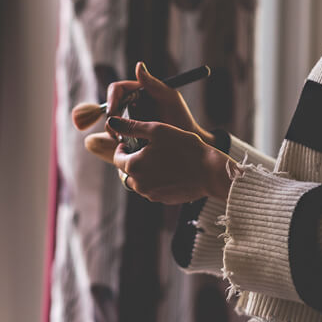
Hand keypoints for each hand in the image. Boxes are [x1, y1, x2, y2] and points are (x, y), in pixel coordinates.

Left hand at [89, 116, 232, 203]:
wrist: (209, 172)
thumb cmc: (184, 147)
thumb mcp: (157, 130)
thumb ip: (131, 127)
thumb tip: (111, 122)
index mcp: (133, 166)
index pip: (117, 157)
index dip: (123, 147)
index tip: (133, 141)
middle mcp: (138, 184)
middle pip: (126, 171)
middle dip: (132, 160)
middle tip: (148, 149)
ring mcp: (150, 194)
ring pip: (138, 181)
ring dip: (143, 171)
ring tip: (160, 159)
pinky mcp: (162, 200)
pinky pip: (152, 189)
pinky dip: (155, 180)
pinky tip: (170, 171)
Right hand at [105, 62, 214, 145]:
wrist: (186, 142)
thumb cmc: (181, 117)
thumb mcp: (169, 97)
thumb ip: (152, 83)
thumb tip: (139, 64)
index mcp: (138, 91)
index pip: (117, 89)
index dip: (112, 99)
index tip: (113, 112)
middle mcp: (131, 103)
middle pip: (111, 106)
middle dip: (111, 118)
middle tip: (116, 131)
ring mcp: (130, 119)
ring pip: (111, 122)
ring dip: (114, 130)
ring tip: (123, 139)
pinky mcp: (130, 134)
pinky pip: (117, 134)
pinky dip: (118, 138)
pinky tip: (126, 144)